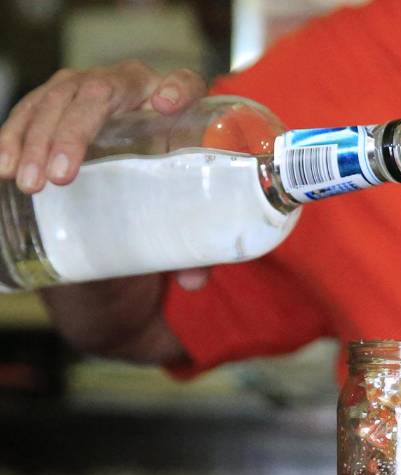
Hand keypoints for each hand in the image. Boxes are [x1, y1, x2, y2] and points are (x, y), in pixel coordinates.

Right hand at [0, 59, 210, 290]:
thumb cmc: (171, 177)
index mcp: (176, 103)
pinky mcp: (58, 100)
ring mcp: (90, 88)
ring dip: (36, 139)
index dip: (178, 87)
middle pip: (102, 93)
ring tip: (27, 182)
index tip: (165, 105)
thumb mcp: (186, 203)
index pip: (186, 83)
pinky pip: (31, 109)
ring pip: (58, 99)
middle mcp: (133, 85)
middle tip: (59, 178)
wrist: (142, 156)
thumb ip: (197, 244)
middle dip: (74, 133)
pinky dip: (13, 135)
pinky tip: (2, 164)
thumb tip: (194, 282)